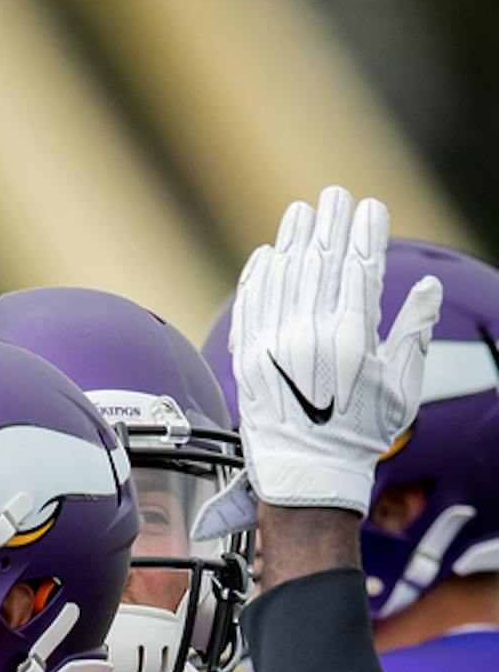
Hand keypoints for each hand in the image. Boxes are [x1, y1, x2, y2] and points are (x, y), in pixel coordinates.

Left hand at [195, 186, 442, 538]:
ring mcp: (271, 348)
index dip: (365, 233)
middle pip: (318, 265)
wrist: (306, 476)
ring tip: (300, 212)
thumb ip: (412, 335)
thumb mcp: (401, 389)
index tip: (370, 206)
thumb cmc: (359, 436)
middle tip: (334, 195)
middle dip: (329, 224)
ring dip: (291, 240)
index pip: (359, 270)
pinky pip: (249, 307)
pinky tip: (266, 254)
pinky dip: (256, 277)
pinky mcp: (246, 360)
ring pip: (281, 279)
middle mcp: (308, 339)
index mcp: (351, 341)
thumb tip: (425, 291)